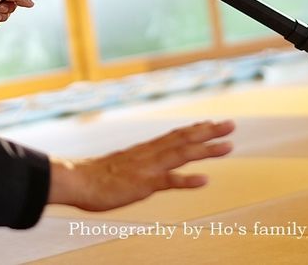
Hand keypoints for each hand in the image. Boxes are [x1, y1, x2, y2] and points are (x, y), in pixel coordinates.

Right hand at [48, 120, 234, 210]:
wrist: (76, 180)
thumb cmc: (94, 176)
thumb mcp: (120, 166)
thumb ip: (135, 163)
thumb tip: (140, 165)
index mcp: (145, 150)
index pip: (175, 135)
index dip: (196, 128)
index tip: (213, 122)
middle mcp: (150, 154)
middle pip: (185, 139)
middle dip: (210, 131)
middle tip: (232, 125)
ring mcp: (148, 168)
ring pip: (182, 154)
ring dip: (206, 150)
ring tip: (228, 147)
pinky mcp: (142, 184)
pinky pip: (168, 181)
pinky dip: (187, 180)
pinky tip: (205, 180)